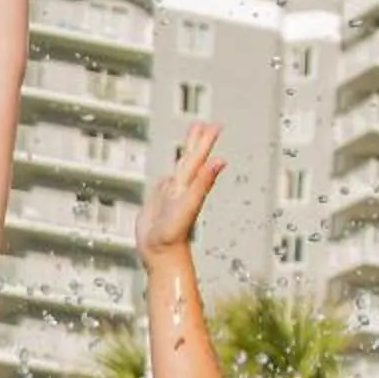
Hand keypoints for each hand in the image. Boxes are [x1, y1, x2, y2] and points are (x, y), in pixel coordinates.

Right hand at [136, 122, 224, 264]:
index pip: (199, 157)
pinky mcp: (158, 204)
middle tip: (202, 124)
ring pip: (179, 169)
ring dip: (184, 154)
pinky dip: (169, 175)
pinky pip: (165, 184)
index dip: (205, 141)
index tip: (214, 124)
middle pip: (190, 159)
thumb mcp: (189, 204)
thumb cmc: (174, 233)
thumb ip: (203, 182)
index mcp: (188, 185)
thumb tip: (220, 161)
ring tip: (188, 142)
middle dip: (196, 141)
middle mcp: (181, 187)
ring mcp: (170, 195)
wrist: (160, 253)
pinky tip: (170, 174)